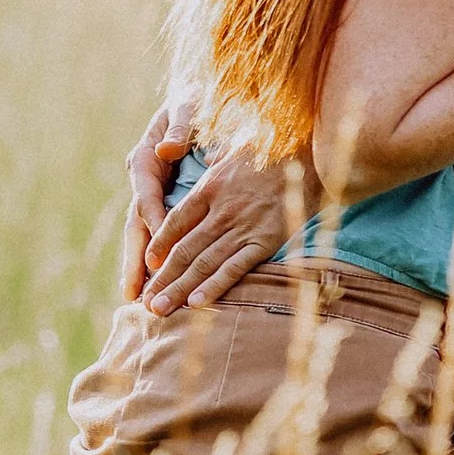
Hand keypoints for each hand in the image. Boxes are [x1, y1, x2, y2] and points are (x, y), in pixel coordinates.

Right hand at [120, 103, 195, 300]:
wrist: (192, 96)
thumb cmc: (191, 102)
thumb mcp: (186, 108)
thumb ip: (179, 128)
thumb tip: (168, 150)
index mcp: (144, 159)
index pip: (147, 198)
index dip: (152, 227)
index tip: (158, 254)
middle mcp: (142, 179)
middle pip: (135, 223)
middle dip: (135, 259)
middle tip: (133, 293)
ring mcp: (148, 190)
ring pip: (141, 232)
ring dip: (138, 265)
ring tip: (136, 297)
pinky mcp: (158, 197)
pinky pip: (154, 230)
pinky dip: (152, 255)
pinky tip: (152, 281)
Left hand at [140, 147, 291, 316]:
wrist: (308, 153)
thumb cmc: (272, 150)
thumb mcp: (235, 146)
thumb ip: (215, 157)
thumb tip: (204, 155)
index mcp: (210, 187)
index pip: (175, 222)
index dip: (158, 244)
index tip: (147, 263)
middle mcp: (221, 211)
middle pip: (184, 250)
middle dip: (162, 278)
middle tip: (145, 302)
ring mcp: (242, 227)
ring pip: (204, 264)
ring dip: (179, 289)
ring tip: (160, 308)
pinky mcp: (265, 241)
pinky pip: (235, 268)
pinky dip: (214, 287)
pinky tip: (196, 304)